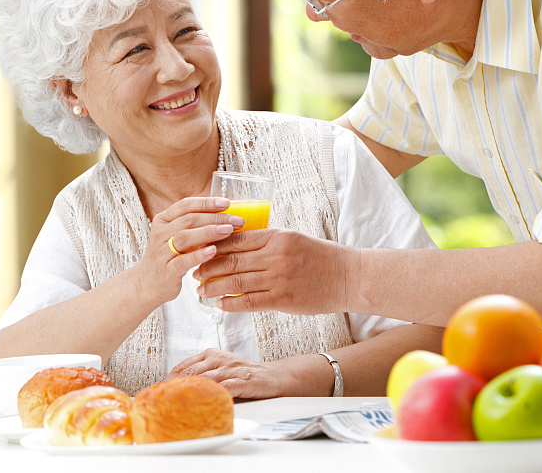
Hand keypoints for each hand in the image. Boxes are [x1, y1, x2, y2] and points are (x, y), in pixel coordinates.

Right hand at [134, 197, 243, 305]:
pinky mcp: (166, 271)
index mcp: (163, 220)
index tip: (226, 203)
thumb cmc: (168, 257)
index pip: (186, 205)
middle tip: (236, 220)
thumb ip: (194, 225)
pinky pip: (182, 261)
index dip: (207, 203)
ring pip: (185, 237)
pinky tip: (213, 251)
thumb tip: (224, 214)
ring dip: (209, 232)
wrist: (147, 283)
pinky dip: (199, 255)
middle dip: (215, 218)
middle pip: (189, 220)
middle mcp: (160, 233)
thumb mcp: (177, 236)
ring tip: (228, 231)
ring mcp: (161, 252)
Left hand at [166, 349, 302, 398]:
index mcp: (211, 355)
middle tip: (161, 400)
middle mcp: (219, 359)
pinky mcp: (242, 380)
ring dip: (189, 392)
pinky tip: (203, 402)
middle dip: (174, 387)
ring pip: (204, 379)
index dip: (169, 379)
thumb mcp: (221, 369)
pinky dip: (212, 395)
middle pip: (190, 373)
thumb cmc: (245, 375)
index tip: (158, 392)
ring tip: (175, 403)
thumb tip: (179, 390)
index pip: (184, 366)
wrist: (274, 376)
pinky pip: (224, 388)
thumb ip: (203, 375)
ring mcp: (230, 369)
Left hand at [194, 229, 358, 314]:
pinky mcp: (283, 299)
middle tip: (194, 272)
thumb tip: (236, 245)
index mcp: (276, 236)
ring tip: (201, 290)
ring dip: (214, 287)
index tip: (200, 251)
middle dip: (207, 267)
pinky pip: (249, 302)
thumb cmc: (320, 257)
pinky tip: (221, 304)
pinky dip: (231, 303)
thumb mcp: (293, 239)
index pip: (236, 239)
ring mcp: (278, 277)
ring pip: (235, 282)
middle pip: (230, 260)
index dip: (213, 246)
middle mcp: (275, 255)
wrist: (348, 276)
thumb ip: (267, 242)